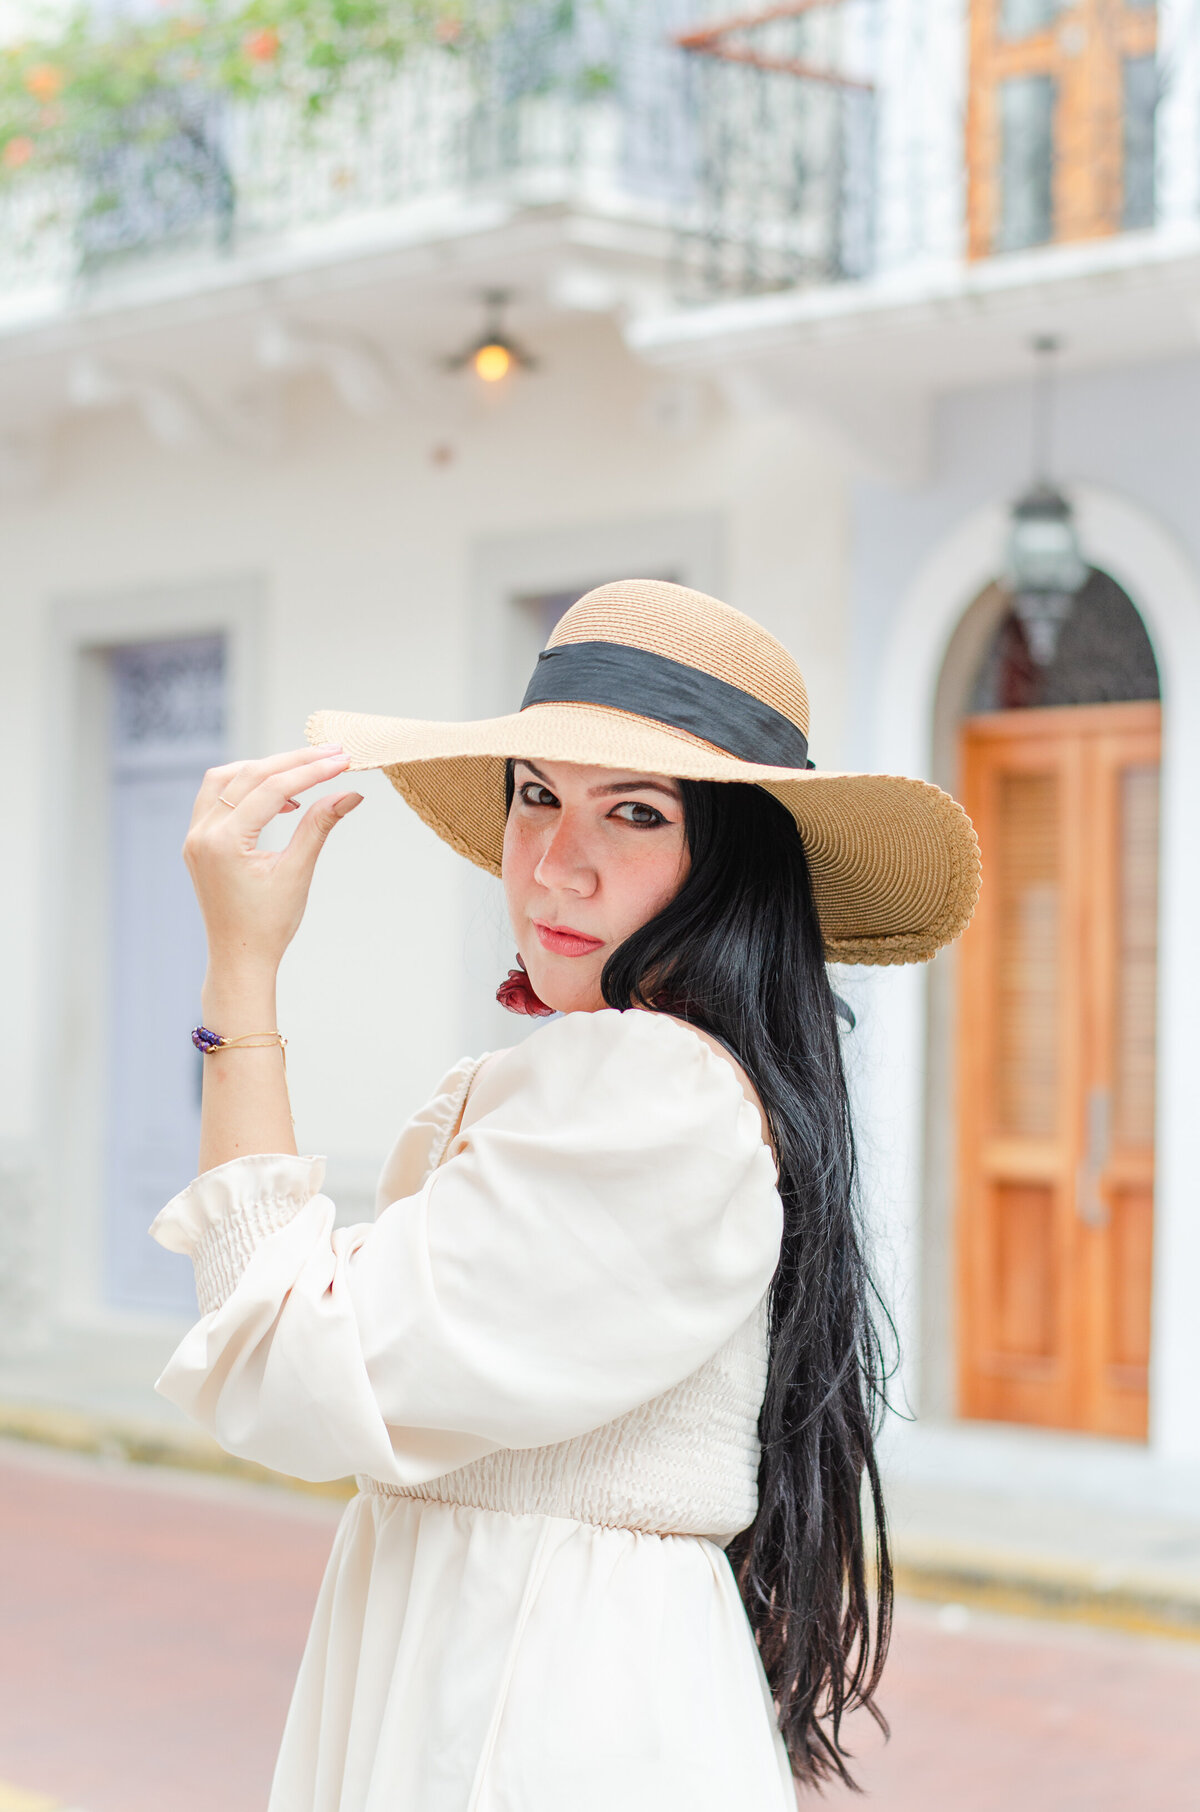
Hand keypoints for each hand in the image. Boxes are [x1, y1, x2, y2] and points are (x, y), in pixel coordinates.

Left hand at [184, 745, 362, 985]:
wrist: (239, 958)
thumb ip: (319, 826)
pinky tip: (280, 798)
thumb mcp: (297, 872)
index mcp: (223, 843)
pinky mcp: (198, 841)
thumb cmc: (268, 925)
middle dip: (293, 761)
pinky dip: (246, 787)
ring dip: (264, 768)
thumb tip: (350, 794)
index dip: (310, 770)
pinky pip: (218, 797)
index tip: (341, 760)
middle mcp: (202, 834)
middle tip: (331, 754)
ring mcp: (195, 836)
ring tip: (304, 771)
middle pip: (248, 775)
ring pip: (225, 778)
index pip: (271, 789)